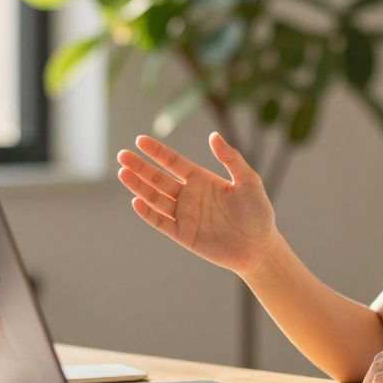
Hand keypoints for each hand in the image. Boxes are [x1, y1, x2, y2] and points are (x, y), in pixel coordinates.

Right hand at [116, 132, 275, 274]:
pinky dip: (148, 213)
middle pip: (159, 179)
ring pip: (155, 198)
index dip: (157, 152)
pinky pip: (161, 222)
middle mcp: (189, 195)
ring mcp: (184, 215)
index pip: (174, 162)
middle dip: (140, 167)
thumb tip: (213, 136)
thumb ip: (231, 159)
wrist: (259, 247)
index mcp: (202, 179)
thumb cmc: (258, 212)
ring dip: (139, 187)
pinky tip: (136, 201)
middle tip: (122, 155)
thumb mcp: (248, 181)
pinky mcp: (183, 234)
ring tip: (123, 173)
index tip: (140, 140)